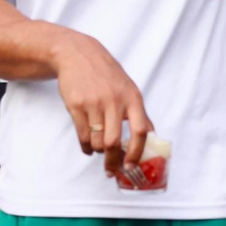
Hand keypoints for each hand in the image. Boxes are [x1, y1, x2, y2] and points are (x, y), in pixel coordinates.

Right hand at [52, 31, 153, 172]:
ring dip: (98, 151)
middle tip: (112, 171)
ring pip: (97, 140)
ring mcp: (93, 103)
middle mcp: (114, 101)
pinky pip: (82, 134)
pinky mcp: (75, 104)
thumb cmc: (105, 74)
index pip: (140, 131)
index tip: (132, 166)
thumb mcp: (128, 88)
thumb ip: (138, 112)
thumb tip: (150, 137)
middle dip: (113, 161)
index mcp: (132, 98)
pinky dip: (85, 146)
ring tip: (98, 150)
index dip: (136, 152)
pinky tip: (87, 146)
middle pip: (114, 141)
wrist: (77, 54)